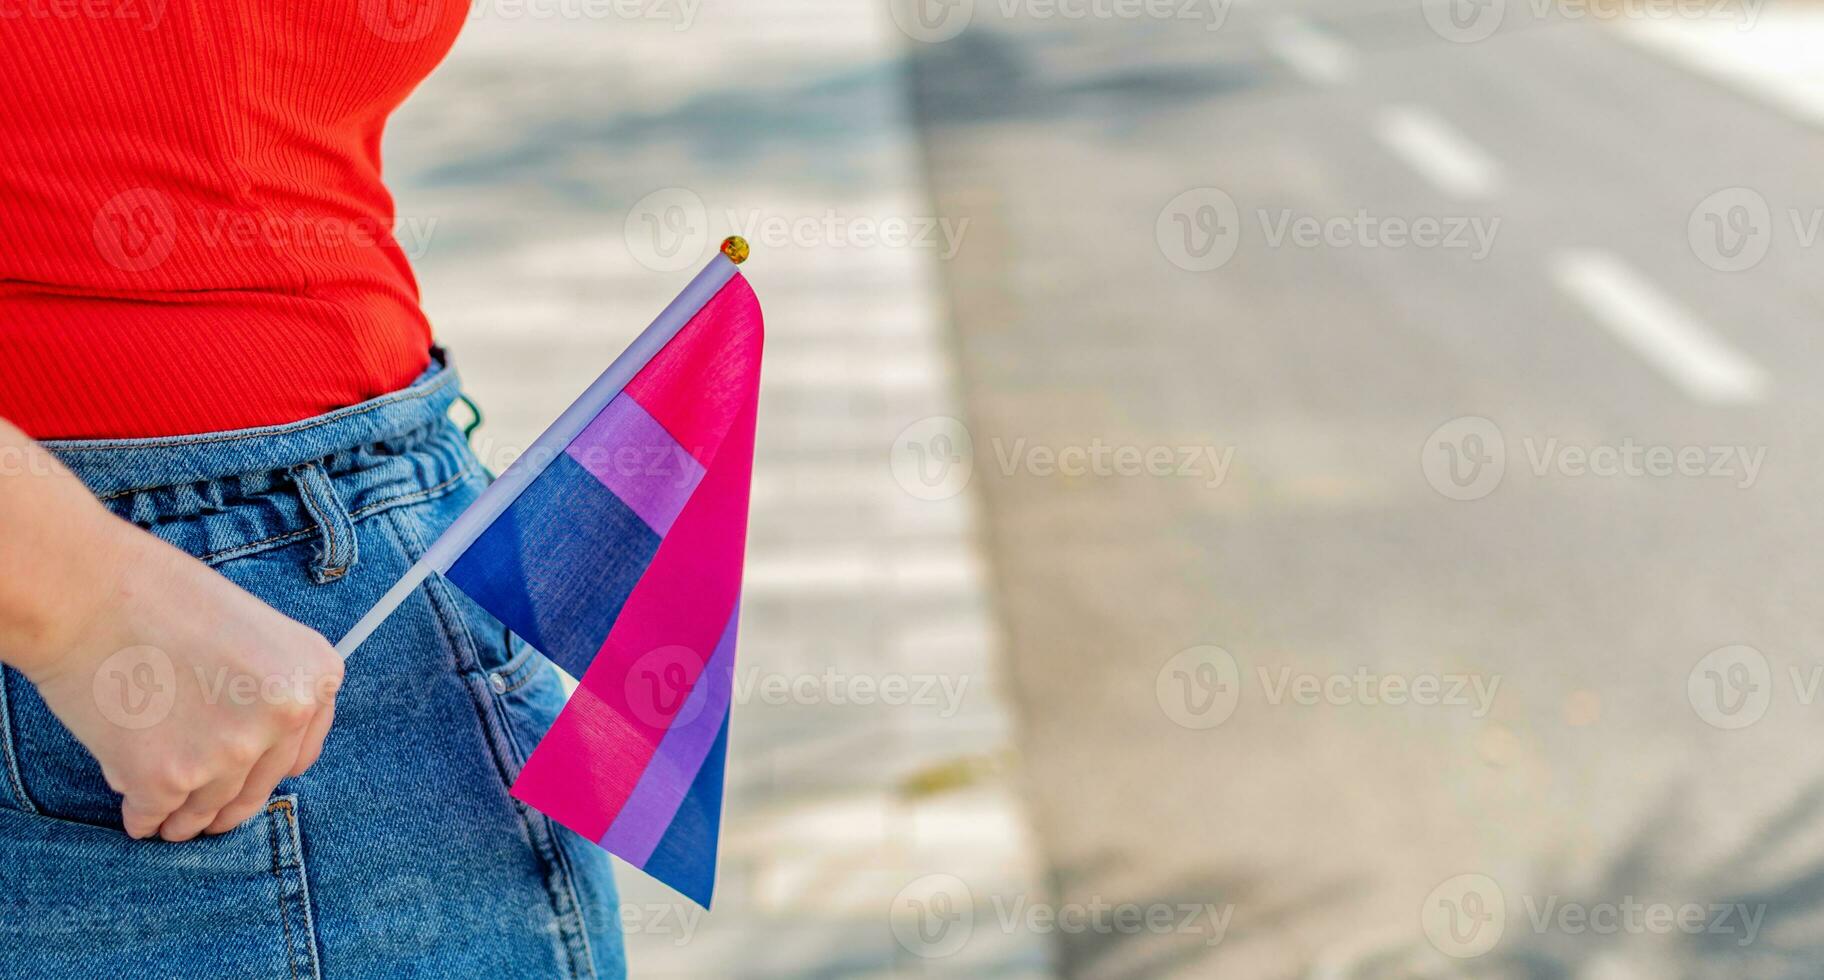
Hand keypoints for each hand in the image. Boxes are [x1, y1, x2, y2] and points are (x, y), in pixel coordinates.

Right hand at [19, 524, 343, 840]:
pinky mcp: (167, 779)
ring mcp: (229, 752)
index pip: (298, 754)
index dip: (267, 767)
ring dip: (187, 819)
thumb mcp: (252, 632)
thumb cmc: (159, 599)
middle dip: (227, 805)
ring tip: (169, 820)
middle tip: (206, 816)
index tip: (248, 776)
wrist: (87, 592)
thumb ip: (267, 689)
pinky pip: (154, 816)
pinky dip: (142, 817)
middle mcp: (285, 716)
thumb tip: (254, 755)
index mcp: (314, 677)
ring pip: (206, 810)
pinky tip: (134, 811)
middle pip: (255, 788)